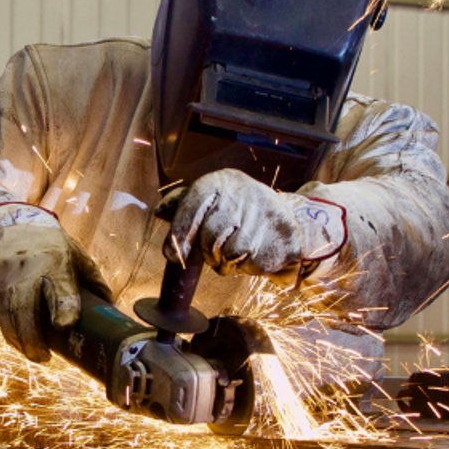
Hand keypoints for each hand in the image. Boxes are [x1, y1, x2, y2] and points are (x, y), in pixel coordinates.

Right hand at [0, 224, 105, 361]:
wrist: (13, 224)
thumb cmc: (53, 247)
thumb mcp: (78, 256)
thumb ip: (94, 282)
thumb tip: (112, 311)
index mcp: (55, 260)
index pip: (59, 285)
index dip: (62, 304)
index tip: (65, 323)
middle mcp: (25, 265)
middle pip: (23, 308)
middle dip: (32, 339)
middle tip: (42, 358)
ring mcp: (0, 272)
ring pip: (4, 315)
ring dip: (17, 339)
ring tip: (31, 351)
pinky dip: (4, 325)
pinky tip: (14, 332)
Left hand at [161, 170, 346, 278]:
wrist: (289, 215)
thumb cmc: (238, 208)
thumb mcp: (212, 198)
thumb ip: (184, 205)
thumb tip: (159, 211)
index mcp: (222, 182)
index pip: (194, 204)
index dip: (180, 231)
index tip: (171, 254)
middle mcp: (243, 194)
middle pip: (210, 235)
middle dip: (207, 252)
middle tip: (212, 254)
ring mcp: (265, 215)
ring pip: (230, 253)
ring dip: (226, 262)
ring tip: (234, 252)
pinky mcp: (282, 237)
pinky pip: (252, 264)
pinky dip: (247, 266)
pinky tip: (254, 252)